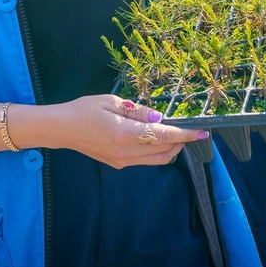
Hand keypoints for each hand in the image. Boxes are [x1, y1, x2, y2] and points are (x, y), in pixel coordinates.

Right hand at [57, 95, 207, 168]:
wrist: (62, 129)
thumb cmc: (84, 110)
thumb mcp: (111, 102)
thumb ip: (138, 111)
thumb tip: (159, 118)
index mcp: (126, 135)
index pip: (164, 136)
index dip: (186, 134)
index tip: (203, 132)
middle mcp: (127, 153)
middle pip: (166, 152)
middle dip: (181, 142)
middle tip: (189, 129)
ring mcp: (123, 161)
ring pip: (158, 160)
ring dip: (171, 149)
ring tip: (175, 134)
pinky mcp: (119, 164)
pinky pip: (146, 161)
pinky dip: (158, 152)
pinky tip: (155, 139)